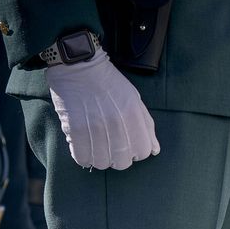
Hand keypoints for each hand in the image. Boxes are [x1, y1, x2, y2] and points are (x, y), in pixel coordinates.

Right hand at [45, 48, 158, 170]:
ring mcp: (95, 127)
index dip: (136, 153)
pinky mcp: (75, 129)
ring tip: (96, 148)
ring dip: (99, 159)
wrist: (79, 65)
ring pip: (102, 163)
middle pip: (122, 162)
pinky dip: (83, 157)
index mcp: (133, 116)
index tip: (128, 147)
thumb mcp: (134, 99)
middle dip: (118, 159)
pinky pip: (82, 157)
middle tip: (111, 149)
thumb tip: (154, 150)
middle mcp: (117, 123)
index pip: (143, 152)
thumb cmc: (109, 83)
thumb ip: (146, 125)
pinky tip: (83, 149)